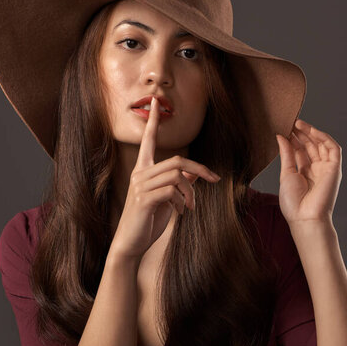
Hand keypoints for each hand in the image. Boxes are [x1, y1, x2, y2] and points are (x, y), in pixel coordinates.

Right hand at [110, 96, 220, 259]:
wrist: (131, 243)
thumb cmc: (147, 221)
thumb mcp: (167, 200)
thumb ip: (178, 184)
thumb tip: (194, 173)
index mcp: (143, 171)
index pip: (148, 141)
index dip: (153, 121)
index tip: (155, 102)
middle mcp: (140, 174)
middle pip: (178, 161)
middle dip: (200, 169)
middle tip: (215, 180)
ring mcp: (140, 186)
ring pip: (177, 176)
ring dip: (191, 192)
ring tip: (190, 207)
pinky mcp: (144, 199)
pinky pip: (172, 191)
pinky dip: (183, 202)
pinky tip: (181, 212)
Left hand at [275, 119, 341, 225]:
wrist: (305, 217)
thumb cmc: (293, 202)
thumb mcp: (286, 174)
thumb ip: (286, 154)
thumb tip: (280, 136)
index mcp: (303, 173)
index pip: (300, 151)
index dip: (293, 139)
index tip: (283, 128)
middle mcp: (316, 169)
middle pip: (310, 146)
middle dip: (301, 133)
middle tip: (289, 121)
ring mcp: (326, 168)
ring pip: (321, 145)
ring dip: (311, 133)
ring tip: (297, 123)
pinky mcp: (335, 168)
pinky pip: (332, 148)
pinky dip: (323, 137)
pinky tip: (311, 130)